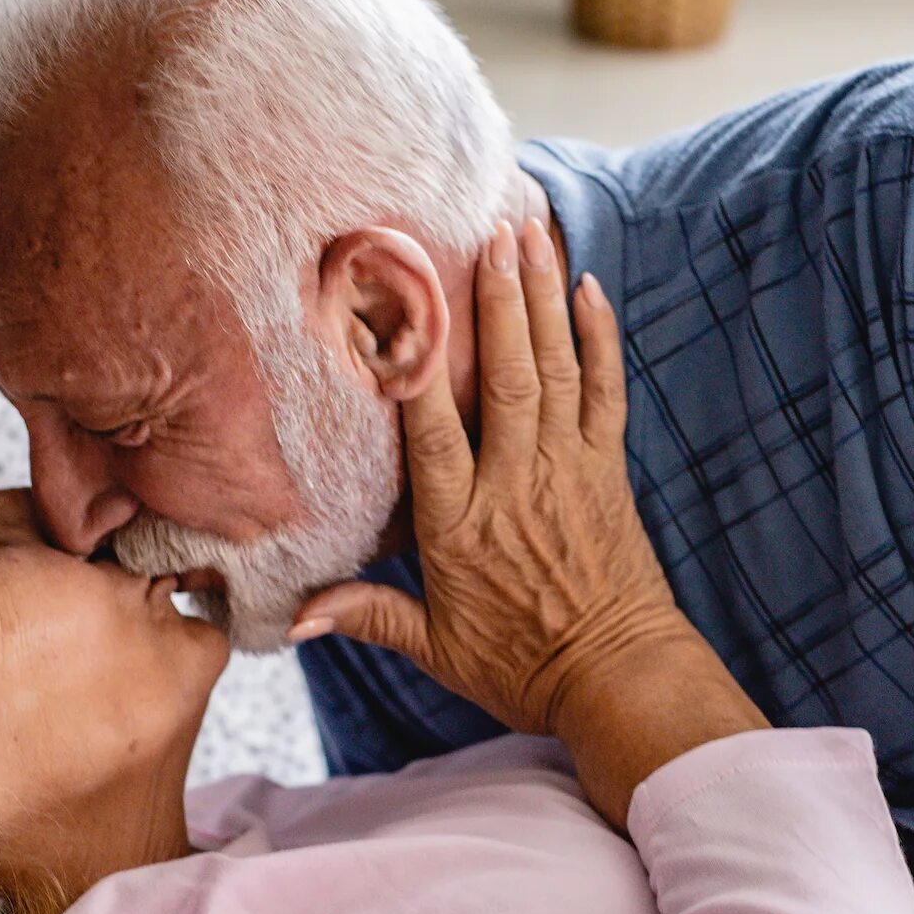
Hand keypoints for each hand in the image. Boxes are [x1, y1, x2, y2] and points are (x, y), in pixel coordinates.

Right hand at [294, 218, 683, 739]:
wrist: (619, 682)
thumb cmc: (524, 668)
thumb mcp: (436, 648)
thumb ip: (368, 616)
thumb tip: (294, 619)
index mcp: (461, 523)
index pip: (430, 429)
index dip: (413, 362)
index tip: (393, 302)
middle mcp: (515, 484)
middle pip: (505, 377)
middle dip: (496, 300)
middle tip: (487, 231)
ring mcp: (568, 471)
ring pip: (556, 370)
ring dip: (544, 298)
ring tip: (531, 232)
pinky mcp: (609, 472)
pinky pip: (606, 392)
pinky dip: (600, 339)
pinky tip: (591, 289)